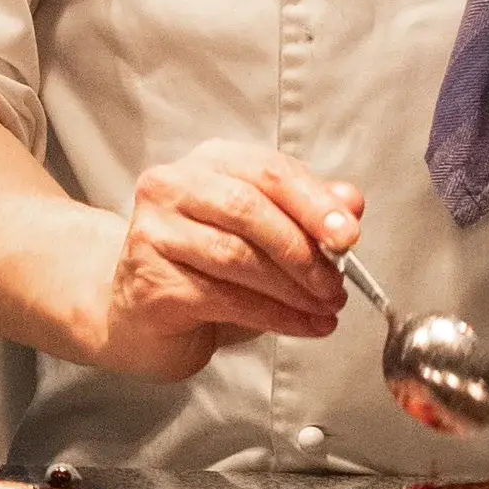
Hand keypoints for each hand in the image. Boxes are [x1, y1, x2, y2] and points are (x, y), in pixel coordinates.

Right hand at [91, 148, 362, 382]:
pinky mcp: (151, 282)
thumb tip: (351, 203)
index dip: (314, 203)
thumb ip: (305, 212)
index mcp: (208, 163)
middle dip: (303, 250)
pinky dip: (274, 316)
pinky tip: (302, 325)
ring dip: (292, 289)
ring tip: (325, 308)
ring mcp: (154, 233)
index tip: (349, 235)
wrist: (138, 315)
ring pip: (236, 257)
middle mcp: (172, 188)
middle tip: (336, 284)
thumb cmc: (204, 268)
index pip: (268, 170)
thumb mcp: (262, 233)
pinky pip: (225, 298)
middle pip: (249, 209)